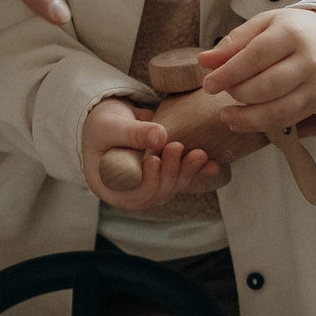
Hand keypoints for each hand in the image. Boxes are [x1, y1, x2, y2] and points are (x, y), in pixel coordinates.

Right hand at [83, 96, 219, 207]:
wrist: (110, 119)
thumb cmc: (102, 124)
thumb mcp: (110, 126)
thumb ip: (132, 133)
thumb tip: (160, 137)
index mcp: (108, 187)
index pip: (131, 196)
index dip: (146, 183)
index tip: (154, 160)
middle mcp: (129, 193)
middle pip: (155, 193)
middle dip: (170, 173)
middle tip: (177, 147)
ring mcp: (148, 187)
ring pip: (171, 187)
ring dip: (187, 172)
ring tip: (199, 154)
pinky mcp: (163, 178)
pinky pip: (180, 178)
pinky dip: (197, 172)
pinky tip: (212, 166)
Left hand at [198, 8, 315, 134]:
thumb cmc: (290, 30)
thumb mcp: (262, 25)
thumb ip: (233, 42)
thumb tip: (204, 62)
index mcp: (291, 34)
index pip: (256, 56)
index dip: (229, 73)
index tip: (208, 84)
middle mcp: (308, 61)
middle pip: (266, 86)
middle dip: (237, 93)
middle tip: (220, 92)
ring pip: (277, 111)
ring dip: (246, 118)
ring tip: (225, 115)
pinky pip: (286, 120)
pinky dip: (260, 126)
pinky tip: (242, 122)